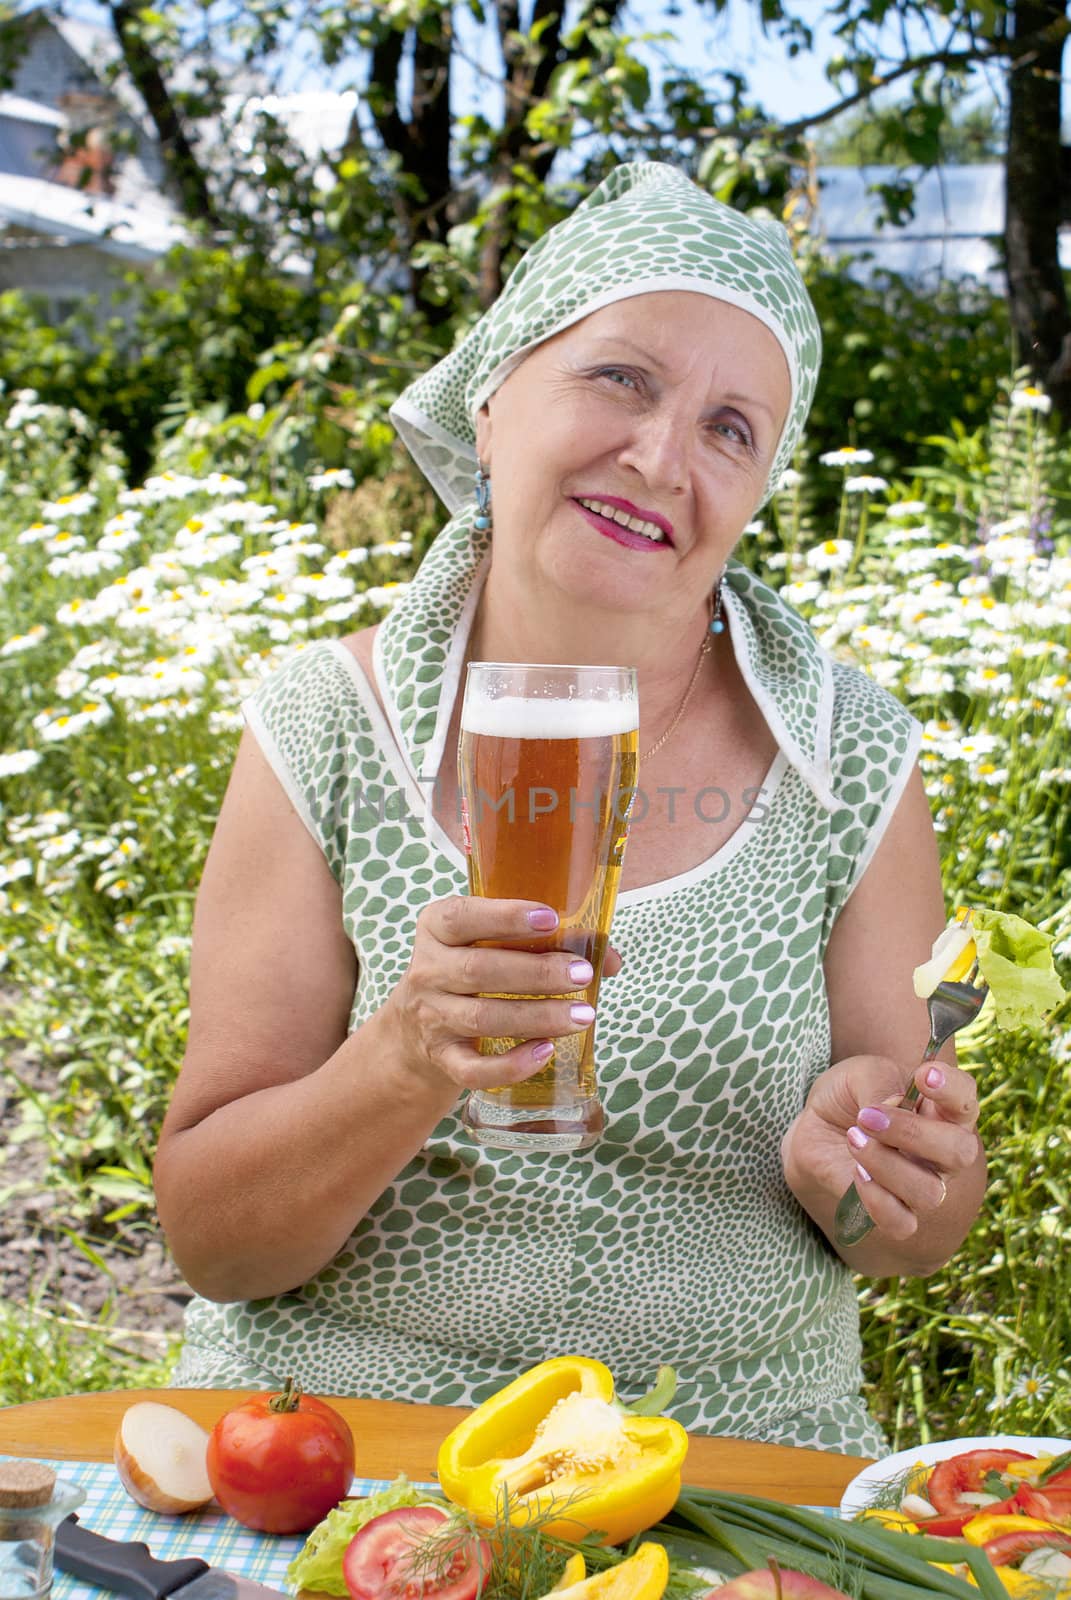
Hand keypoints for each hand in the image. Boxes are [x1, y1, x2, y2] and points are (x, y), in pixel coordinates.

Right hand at [385, 895, 619, 1091]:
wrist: (415, 1030)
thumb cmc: (470, 972)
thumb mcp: (489, 945)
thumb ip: (544, 942)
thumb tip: (609, 958)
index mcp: (436, 929)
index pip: (461, 917)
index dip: (505, 917)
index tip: (550, 919)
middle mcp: (427, 971)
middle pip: (478, 971)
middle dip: (537, 973)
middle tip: (582, 974)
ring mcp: (431, 1017)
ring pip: (482, 1019)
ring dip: (537, 1017)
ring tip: (582, 1015)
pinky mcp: (441, 1058)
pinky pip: (473, 1069)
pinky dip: (511, 1065)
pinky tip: (545, 1051)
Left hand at [782, 1053, 980, 1243]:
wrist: (815, 1124)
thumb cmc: (849, 1094)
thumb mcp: (860, 1074)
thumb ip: (882, 1087)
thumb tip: (894, 1109)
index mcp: (941, 1109)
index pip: (966, 1100)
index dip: (953, 1089)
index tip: (923, 1075)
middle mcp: (942, 1151)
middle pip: (960, 1153)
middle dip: (914, 1133)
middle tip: (867, 1116)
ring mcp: (922, 1184)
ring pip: (929, 1192)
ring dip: (886, 1164)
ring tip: (854, 1139)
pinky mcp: (894, 1212)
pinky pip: (902, 1223)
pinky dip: (877, 1199)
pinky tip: (856, 1172)